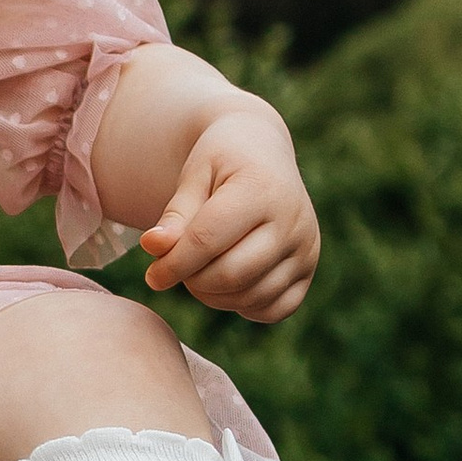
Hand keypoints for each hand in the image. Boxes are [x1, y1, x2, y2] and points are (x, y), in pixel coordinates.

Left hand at [140, 101, 319, 322]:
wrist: (263, 151)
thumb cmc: (221, 162)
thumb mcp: (194, 175)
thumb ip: (175, 214)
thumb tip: (154, 248)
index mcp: (260, 188)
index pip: (207, 241)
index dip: (173, 264)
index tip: (152, 276)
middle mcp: (292, 220)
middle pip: (231, 274)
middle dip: (193, 281)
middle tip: (179, 269)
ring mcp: (306, 247)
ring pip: (251, 296)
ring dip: (214, 297)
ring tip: (199, 273)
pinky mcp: (309, 269)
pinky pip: (275, 309)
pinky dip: (245, 307)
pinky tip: (228, 286)